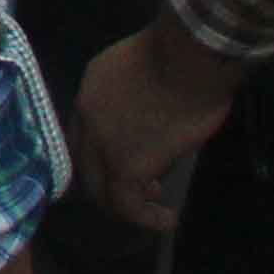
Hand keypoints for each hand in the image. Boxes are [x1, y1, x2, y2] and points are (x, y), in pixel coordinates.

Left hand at [71, 24, 240, 233]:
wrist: (188, 57)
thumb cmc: (182, 54)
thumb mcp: (144, 70)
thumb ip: (136, 95)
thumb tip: (152, 121)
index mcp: (91, 89)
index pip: (85, 133)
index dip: (104, 152)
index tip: (133, 161)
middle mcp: (86, 116)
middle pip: (87, 163)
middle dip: (111, 181)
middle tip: (145, 191)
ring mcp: (101, 142)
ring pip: (101, 187)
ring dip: (127, 202)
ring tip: (157, 206)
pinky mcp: (124, 165)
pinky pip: (127, 204)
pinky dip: (145, 218)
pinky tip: (166, 219)